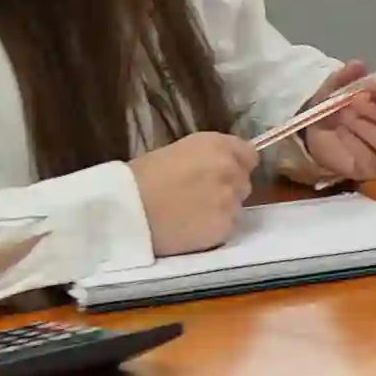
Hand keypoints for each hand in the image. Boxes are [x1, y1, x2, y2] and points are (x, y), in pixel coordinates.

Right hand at [127, 132, 251, 255]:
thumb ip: (210, 156)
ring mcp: (230, 201)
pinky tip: (190, 228)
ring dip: (221, 210)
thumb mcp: (180, 151)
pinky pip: (227, 227)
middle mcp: (230, 170)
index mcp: (218, 146)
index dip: (235, 165)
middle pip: (243, 182)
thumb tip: (225, 164)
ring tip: (191, 214)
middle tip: (199, 196)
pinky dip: (213, 229)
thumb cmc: (141, 177)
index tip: (221, 174)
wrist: (126, 210)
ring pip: (237, 207)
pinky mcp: (224, 228)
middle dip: (227, 188)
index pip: (249, 155)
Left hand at [293, 68, 375, 183]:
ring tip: (343, 116)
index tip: (368, 86)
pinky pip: (374, 160)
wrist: (320, 129)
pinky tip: (341, 131)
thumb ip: (348, 75)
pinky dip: (354, 144)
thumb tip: (357, 66)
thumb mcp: (340, 84)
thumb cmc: (343, 102)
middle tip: (355, 102)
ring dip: (367, 128)